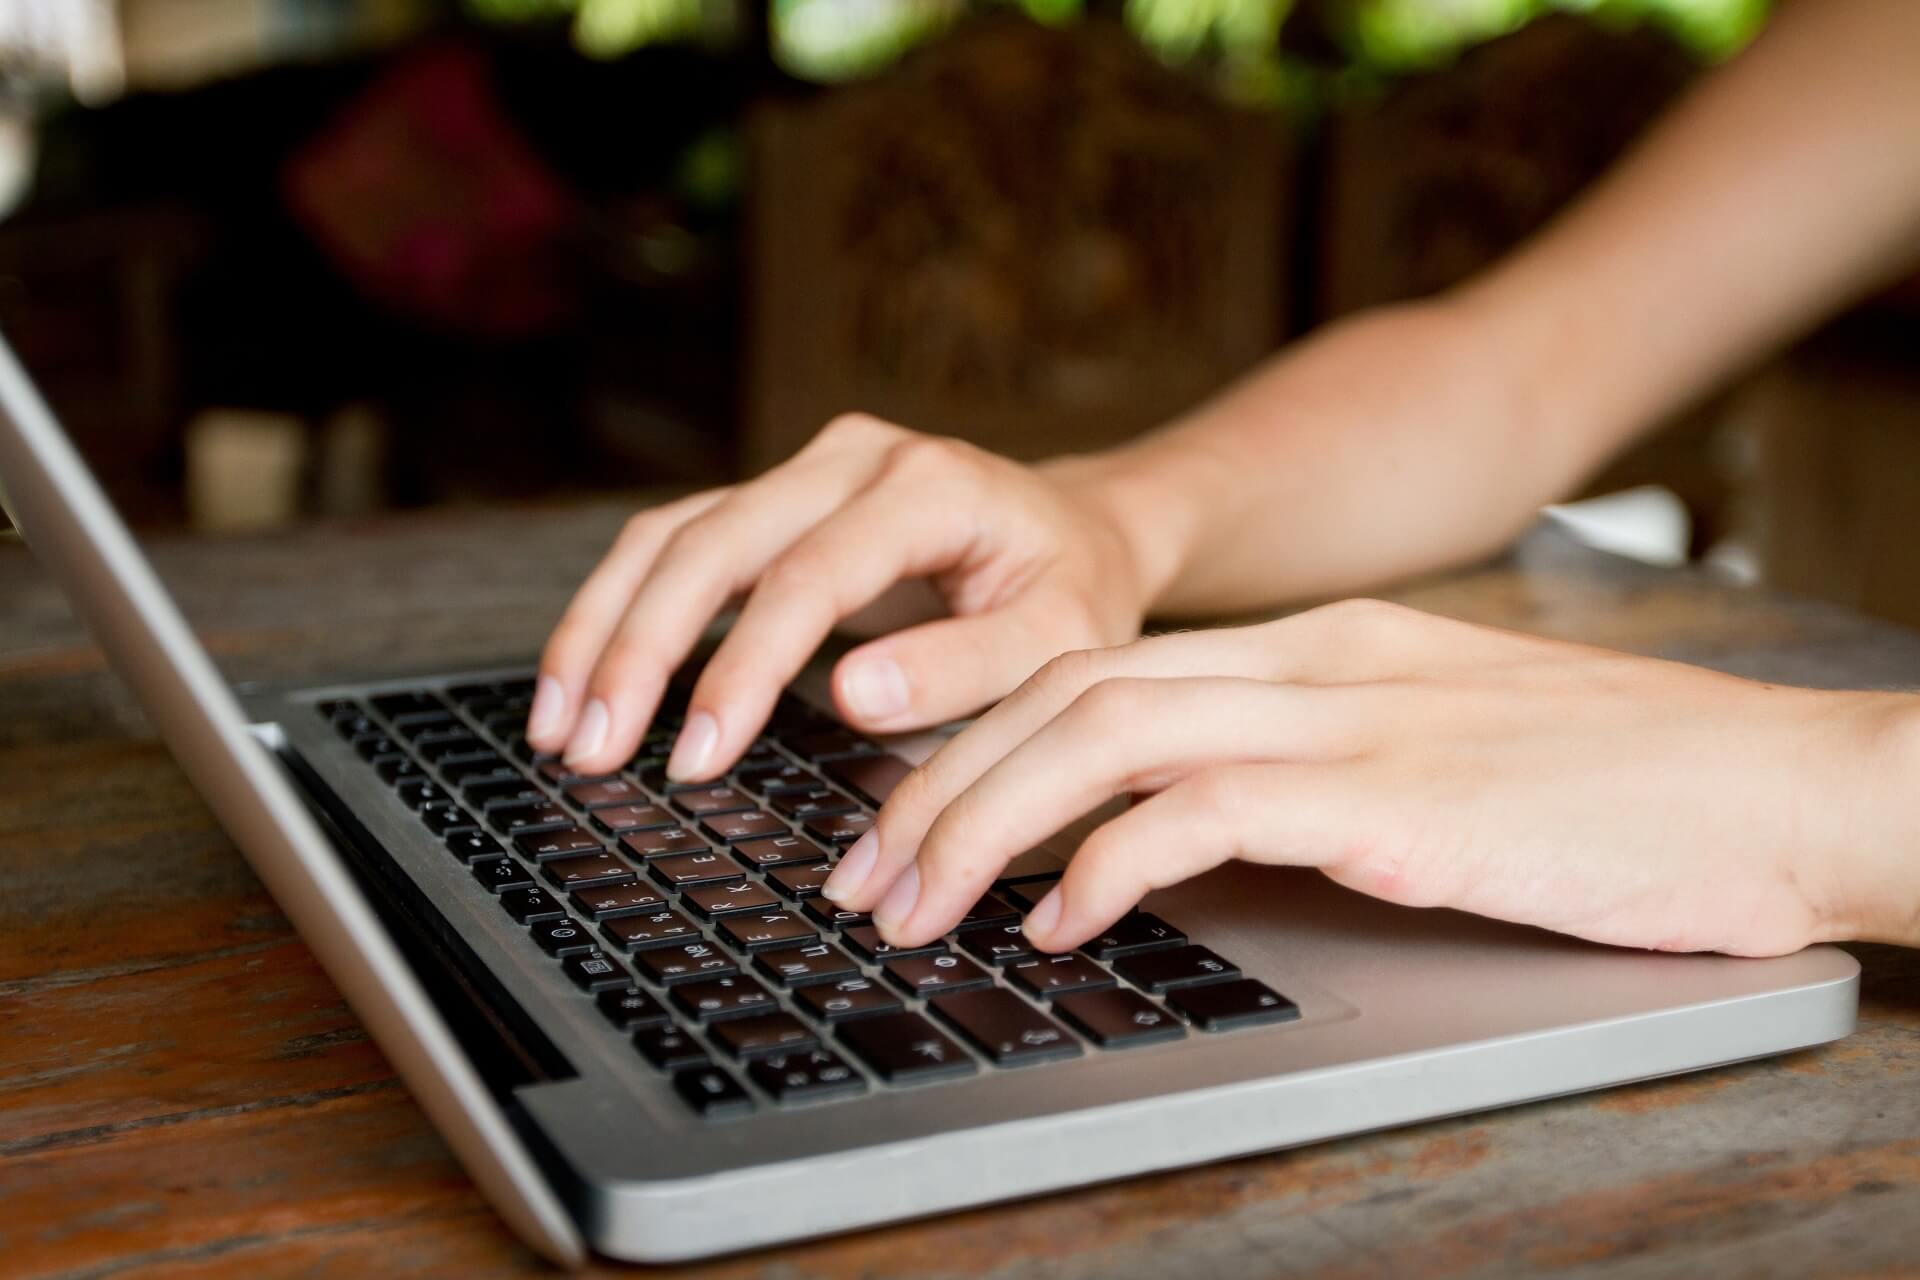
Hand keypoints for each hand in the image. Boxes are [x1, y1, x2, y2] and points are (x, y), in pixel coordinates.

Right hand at [525, 414, 1157, 778]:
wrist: (1077, 529)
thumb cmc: (1072, 590)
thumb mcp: (1059, 639)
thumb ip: (965, 666)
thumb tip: (848, 695)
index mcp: (930, 485)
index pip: (808, 576)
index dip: (741, 668)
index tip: (699, 755)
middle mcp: (852, 458)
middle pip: (712, 542)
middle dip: (639, 650)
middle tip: (591, 750)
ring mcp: (804, 469)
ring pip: (670, 535)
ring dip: (605, 629)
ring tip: (559, 729)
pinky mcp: (773, 498)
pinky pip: (674, 543)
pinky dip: (622, 611)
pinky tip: (582, 679)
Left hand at [823, 600, 1917, 956]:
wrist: (1782, 786)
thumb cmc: (1622, 790)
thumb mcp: (1439, 753)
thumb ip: (1318, 767)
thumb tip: (1189, 829)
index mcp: (1320, 649)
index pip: (1100, 671)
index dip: (981, 742)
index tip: (905, 816)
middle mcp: (1316, 663)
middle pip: (1068, 694)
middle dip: (940, 785)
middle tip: (860, 876)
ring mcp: (1353, 719)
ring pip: (1104, 736)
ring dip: (983, 823)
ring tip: (912, 906)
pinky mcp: (1395, 795)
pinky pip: (1205, 808)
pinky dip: (1108, 859)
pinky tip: (1058, 920)